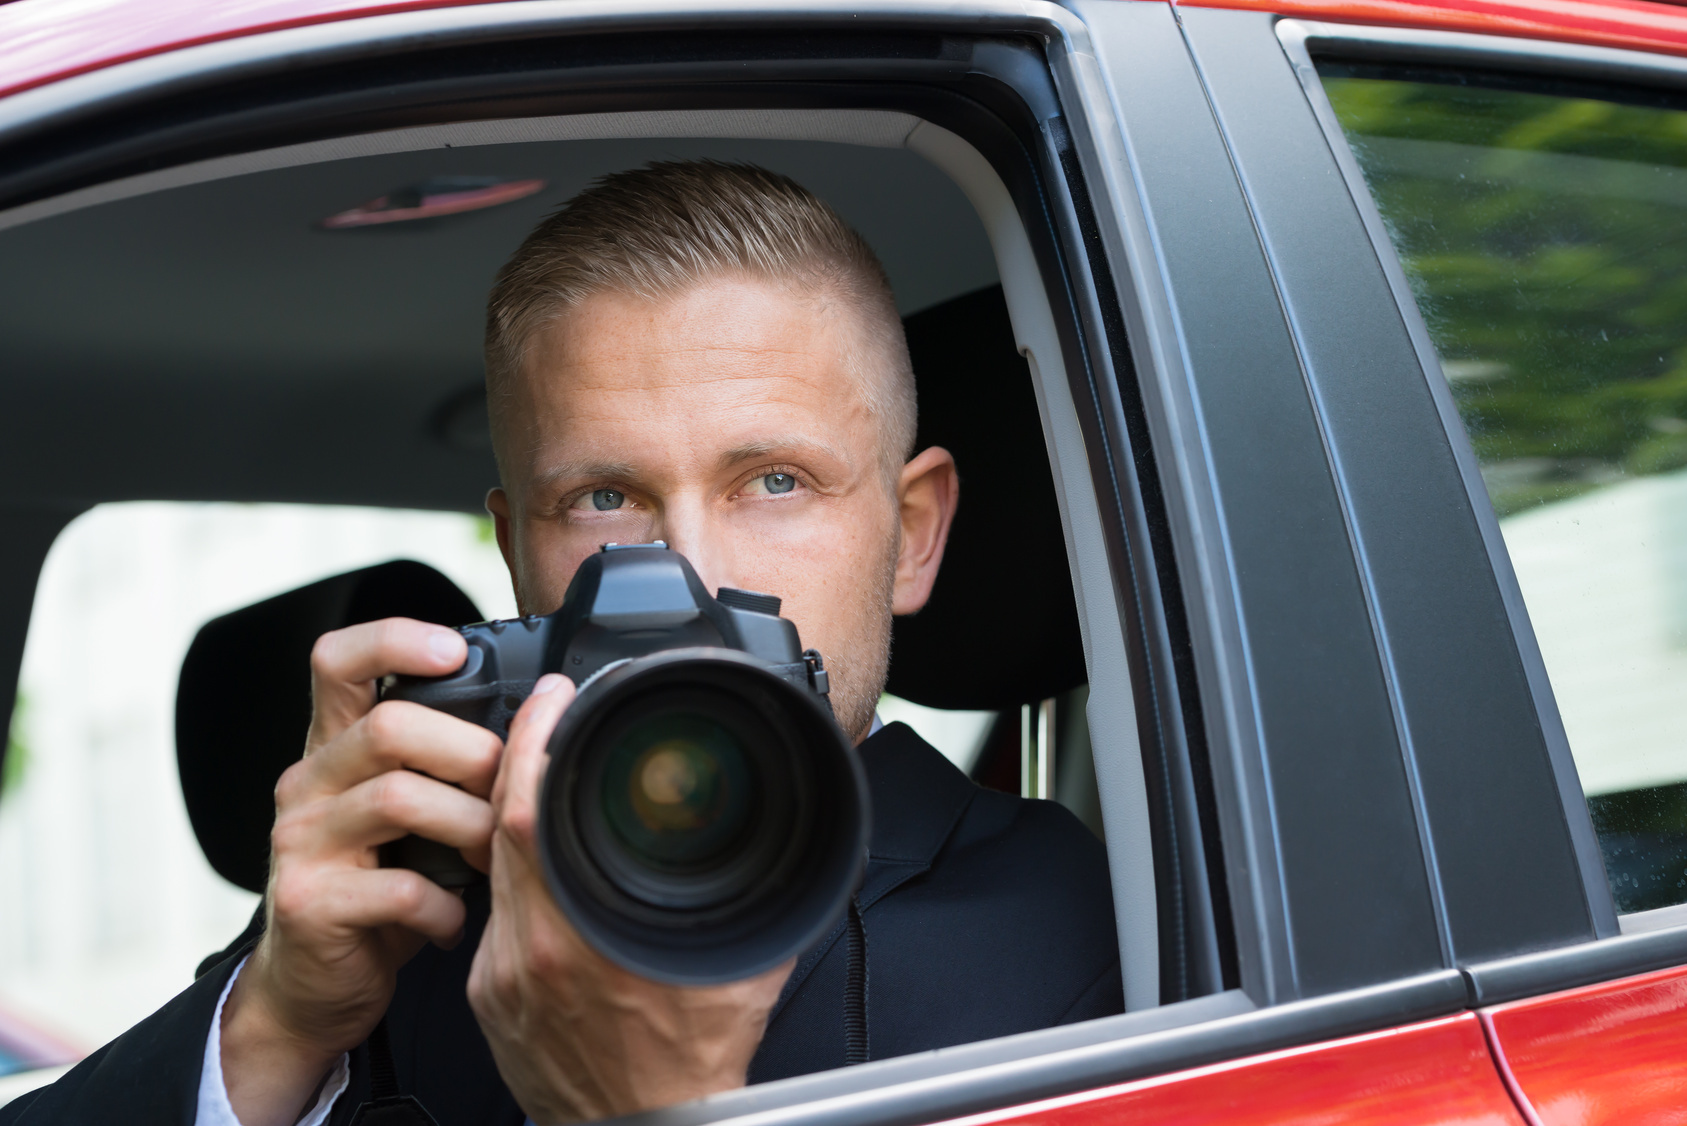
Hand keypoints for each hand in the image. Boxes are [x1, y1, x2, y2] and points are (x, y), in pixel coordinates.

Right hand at [219, 619, 502, 1125]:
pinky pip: (400, 888)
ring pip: (399, 798)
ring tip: (493, 861)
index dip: (394, 640)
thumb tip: (536, 727)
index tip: (455, 650)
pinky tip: (455, 919)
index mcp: (333, 747)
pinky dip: (446, 905)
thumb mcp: (406, 814)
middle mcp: (306, 782)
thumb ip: (440, 765)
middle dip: (470, 752)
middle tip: (508, 791)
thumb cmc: (378, 887)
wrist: (312, 985)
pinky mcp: (309, 902)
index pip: (337, 660)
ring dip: (469, 826)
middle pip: (389, 725)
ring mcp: (300, 841)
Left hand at [469, 674, 793, 1125]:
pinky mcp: (489, 996)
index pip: (527, 809)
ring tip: (552, 775)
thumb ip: (759, 892)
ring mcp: (500, 975)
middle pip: (498, 824)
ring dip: (515, 813)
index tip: (556, 697)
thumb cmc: (696, 1065)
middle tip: (549, 711)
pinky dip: (517, 875)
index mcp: (577, 935)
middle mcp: (526, 951)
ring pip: (493, 866)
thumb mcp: (745, 967)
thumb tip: (791, 834)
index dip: (537, 739)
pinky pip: (496, 915)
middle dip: (522, 754)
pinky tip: (549, 862)